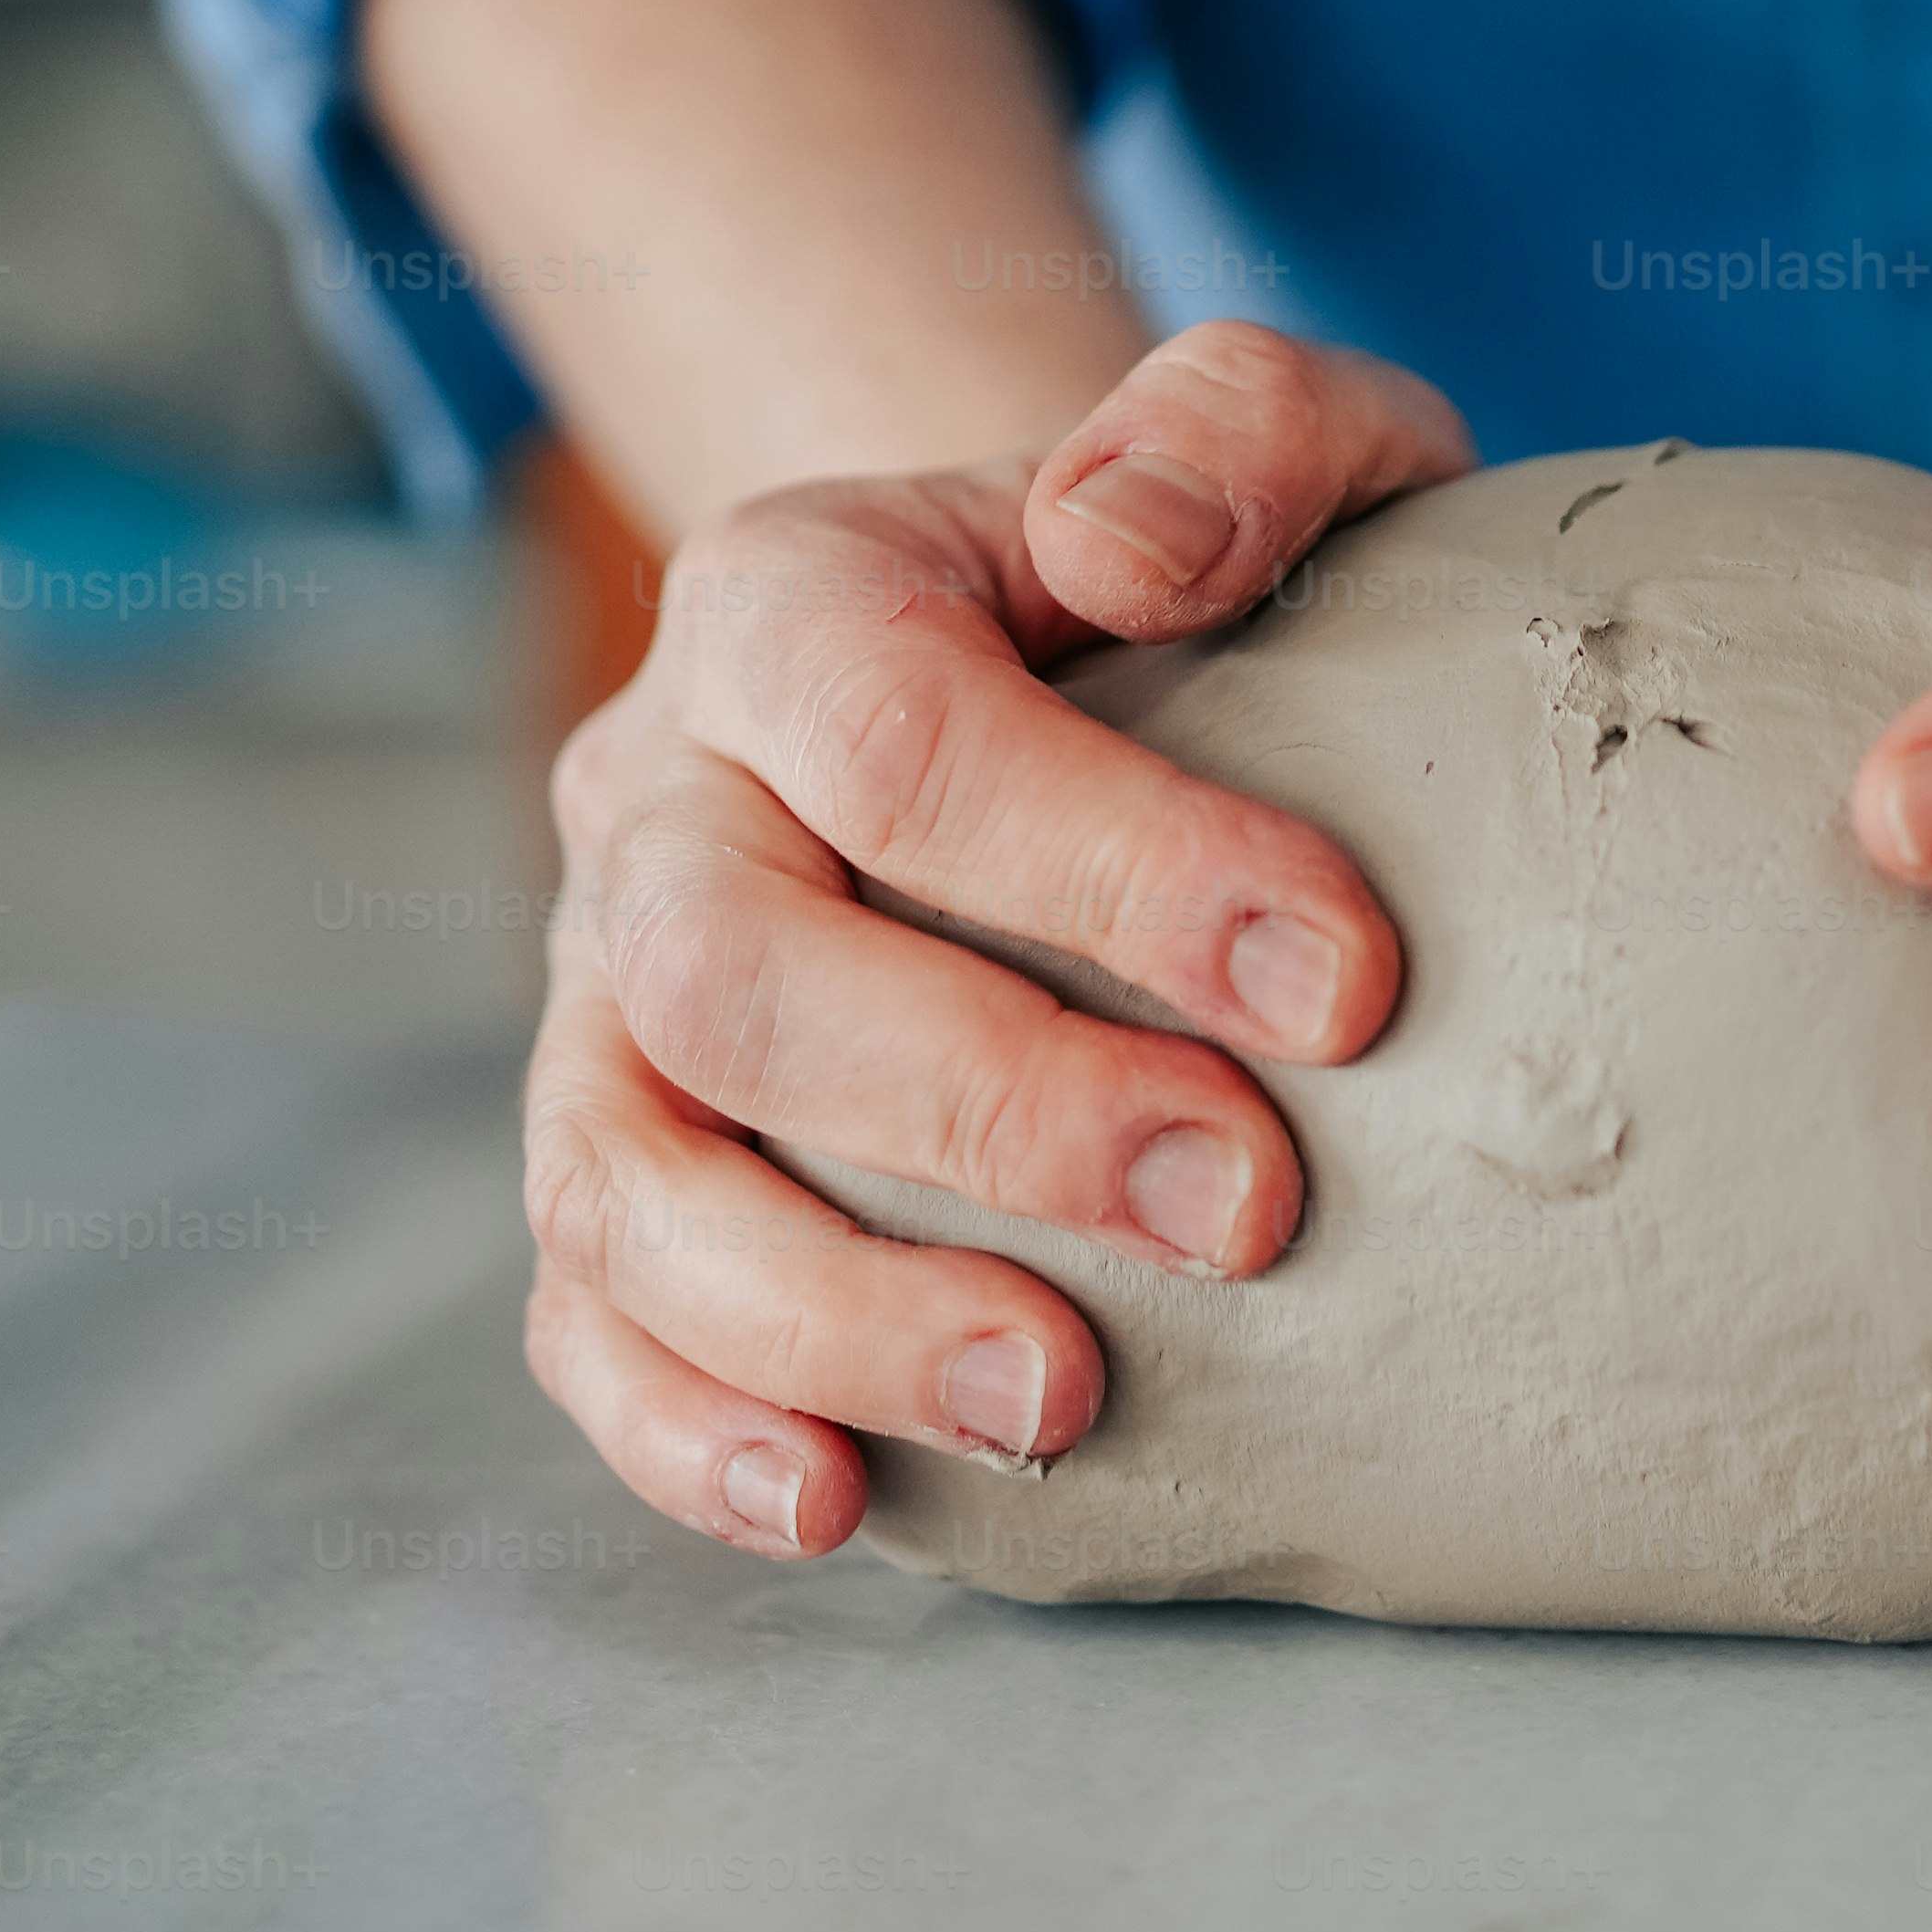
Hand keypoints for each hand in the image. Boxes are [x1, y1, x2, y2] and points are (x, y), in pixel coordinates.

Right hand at [520, 325, 1472, 1555]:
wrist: (1038, 653)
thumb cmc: (1193, 570)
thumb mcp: (1269, 437)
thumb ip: (1231, 425)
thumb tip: (1128, 546)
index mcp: (785, 594)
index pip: (899, 734)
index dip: (1114, 866)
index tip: (1347, 988)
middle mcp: (650, 793)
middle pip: (733, 972)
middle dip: (989, 1109)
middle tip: (1248, 1214)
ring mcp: (597, 997)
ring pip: (623, 1173)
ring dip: (832, 1311)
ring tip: (1064, 1405)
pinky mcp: (606, 1159)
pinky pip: (585, 1316)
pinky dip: (685, 1429)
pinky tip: (842, 1506)